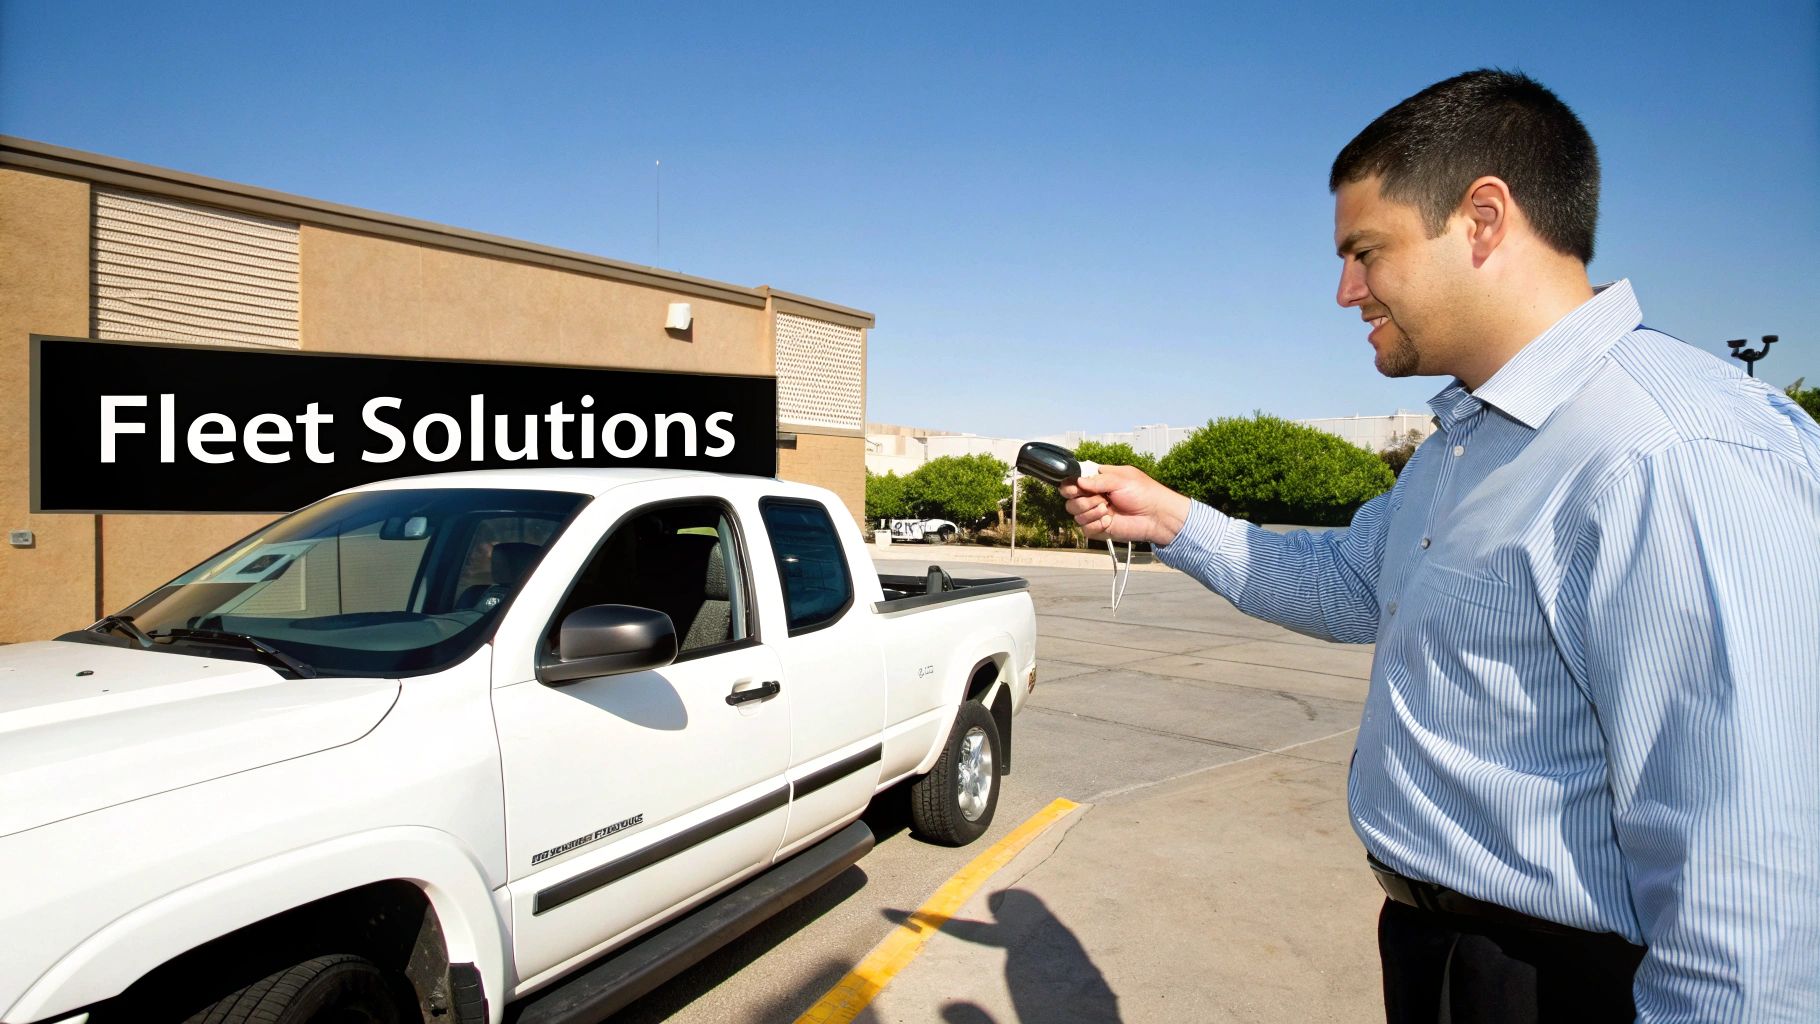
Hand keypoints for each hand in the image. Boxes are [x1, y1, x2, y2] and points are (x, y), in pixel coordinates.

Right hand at [1059, 465, 1191, 545]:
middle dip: (1083, 500)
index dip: (1071, 485)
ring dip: (1091, 512)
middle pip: (1070, 500)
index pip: (1073, 482)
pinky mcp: (1099, 528)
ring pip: (1076, 514)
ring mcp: (1096, 513)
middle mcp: (1095, 496)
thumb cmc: (1145, 493)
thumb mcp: (1121, 479)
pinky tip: (1109, 521)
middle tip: (1100, 499)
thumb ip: (1097, 480)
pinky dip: (1095, 524)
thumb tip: (1078, 481)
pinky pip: (1085, 528)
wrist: (1157, 516)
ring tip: (1108, 509)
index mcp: (1099, 480)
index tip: (1077, 488)